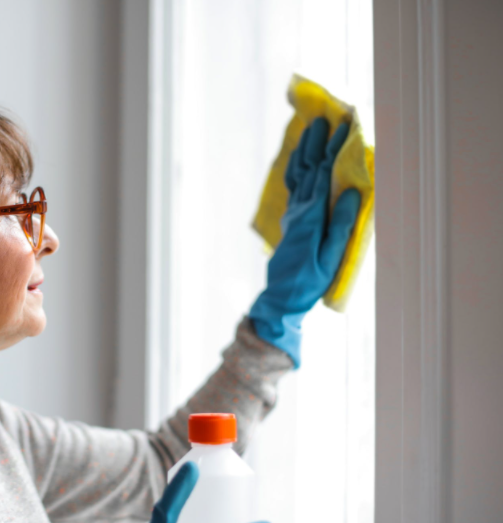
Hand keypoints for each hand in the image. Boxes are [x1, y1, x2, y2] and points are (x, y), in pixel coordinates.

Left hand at [249, 117, 361, 366]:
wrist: (282, 295)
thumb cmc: (311, 280)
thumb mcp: (331, 256)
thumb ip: (340, 224)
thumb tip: (349, 192)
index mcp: (311, 216)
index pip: (323, 175)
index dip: (333, 149)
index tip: (344, 127)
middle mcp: (299, 210)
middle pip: (307, 168)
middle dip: (316, 142)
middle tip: (325, 117)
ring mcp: (293, 214)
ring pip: (297, 174)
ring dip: (304, 150)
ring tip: (310, 130)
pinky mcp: (291, 220)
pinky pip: (293, 186)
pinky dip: (297, 167)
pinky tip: (299, 159)